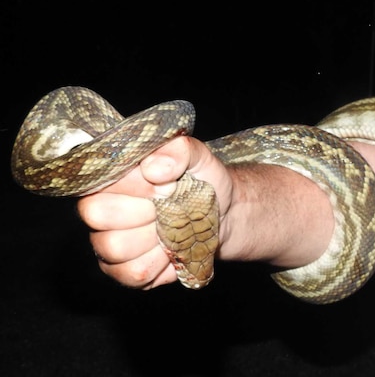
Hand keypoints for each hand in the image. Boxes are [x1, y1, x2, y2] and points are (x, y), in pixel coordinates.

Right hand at [77, 135, 231, 288]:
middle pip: (100, 217)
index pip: (103, 182)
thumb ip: (178, 150)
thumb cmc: (203, 180)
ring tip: (173, 229)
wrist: (224, 213)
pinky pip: (133, 274)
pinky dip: (162, 265)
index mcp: (112, 177)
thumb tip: (154, 167)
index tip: (169, 185)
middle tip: (171, 208)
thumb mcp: (198, 156)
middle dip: (145, 213)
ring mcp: (108, 243)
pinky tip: (174, 251)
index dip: (140, 187)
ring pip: (115, 249)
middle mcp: (101, 209)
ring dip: (154, 240)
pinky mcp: (123, 271)